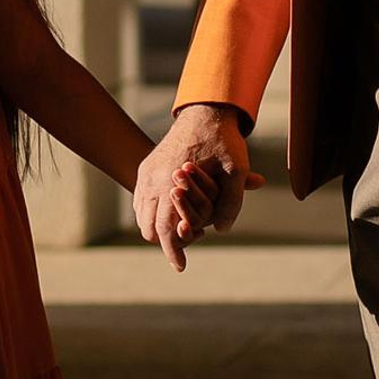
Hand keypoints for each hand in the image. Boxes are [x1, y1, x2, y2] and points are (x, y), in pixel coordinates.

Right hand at [134, 104, 262, 271]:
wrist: (205, 112)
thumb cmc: (223, 142)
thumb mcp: (237, 170)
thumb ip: (231, 202)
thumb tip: (222, 230)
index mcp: (172, 182)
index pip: (165, 229)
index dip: (172, 251)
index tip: (181, 267)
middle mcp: (154, 180)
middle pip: (149, 228)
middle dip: (166, 240)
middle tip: (190, 239)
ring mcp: (147, 173)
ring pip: (142, 216)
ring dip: (158, 227)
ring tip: (184, 227)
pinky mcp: (146, 168)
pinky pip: (141, 201)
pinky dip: (152, 213)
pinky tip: (172, 213)